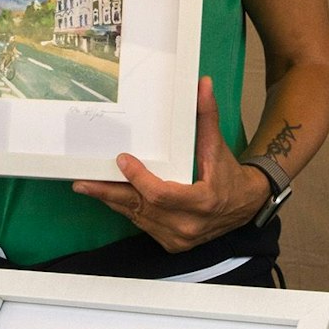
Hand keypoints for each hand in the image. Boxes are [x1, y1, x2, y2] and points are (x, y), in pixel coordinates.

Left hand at [73, 77, 270, 252]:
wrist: (245, 207)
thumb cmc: (229, 176)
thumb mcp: (218, 147)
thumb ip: (207, 117)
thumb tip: (202, 85)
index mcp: (202, 202)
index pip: (161, 194)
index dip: (139, 179)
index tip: (122, 161)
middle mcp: (188, 225)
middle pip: (141, 208)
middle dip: (109, 193)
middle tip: (83, 182)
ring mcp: (178, 238)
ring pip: (138, 218)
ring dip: (113, 201)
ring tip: (87, 187)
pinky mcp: (172, 243)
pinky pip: (142, 225)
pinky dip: (127, 209)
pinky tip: (109, 196)